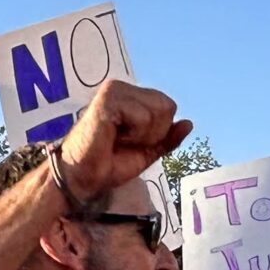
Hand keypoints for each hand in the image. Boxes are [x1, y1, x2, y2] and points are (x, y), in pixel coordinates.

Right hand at [57, 79, 190, 206]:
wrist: (81, 181)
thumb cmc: (106, 166)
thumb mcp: (145, 152)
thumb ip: (166, 138)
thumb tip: (189, 123)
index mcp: (130, 96)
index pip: (168, 106)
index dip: (157, 132)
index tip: (130, 143)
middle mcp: (121, 88)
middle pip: (167, 106)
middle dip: (153, 133)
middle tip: (124, 142)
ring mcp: (114, 92)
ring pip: (158, 111)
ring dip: (143, 135)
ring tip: (117, 140)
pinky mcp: (108, 101)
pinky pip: (144, 118)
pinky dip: (134, 135)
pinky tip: (112, 138)